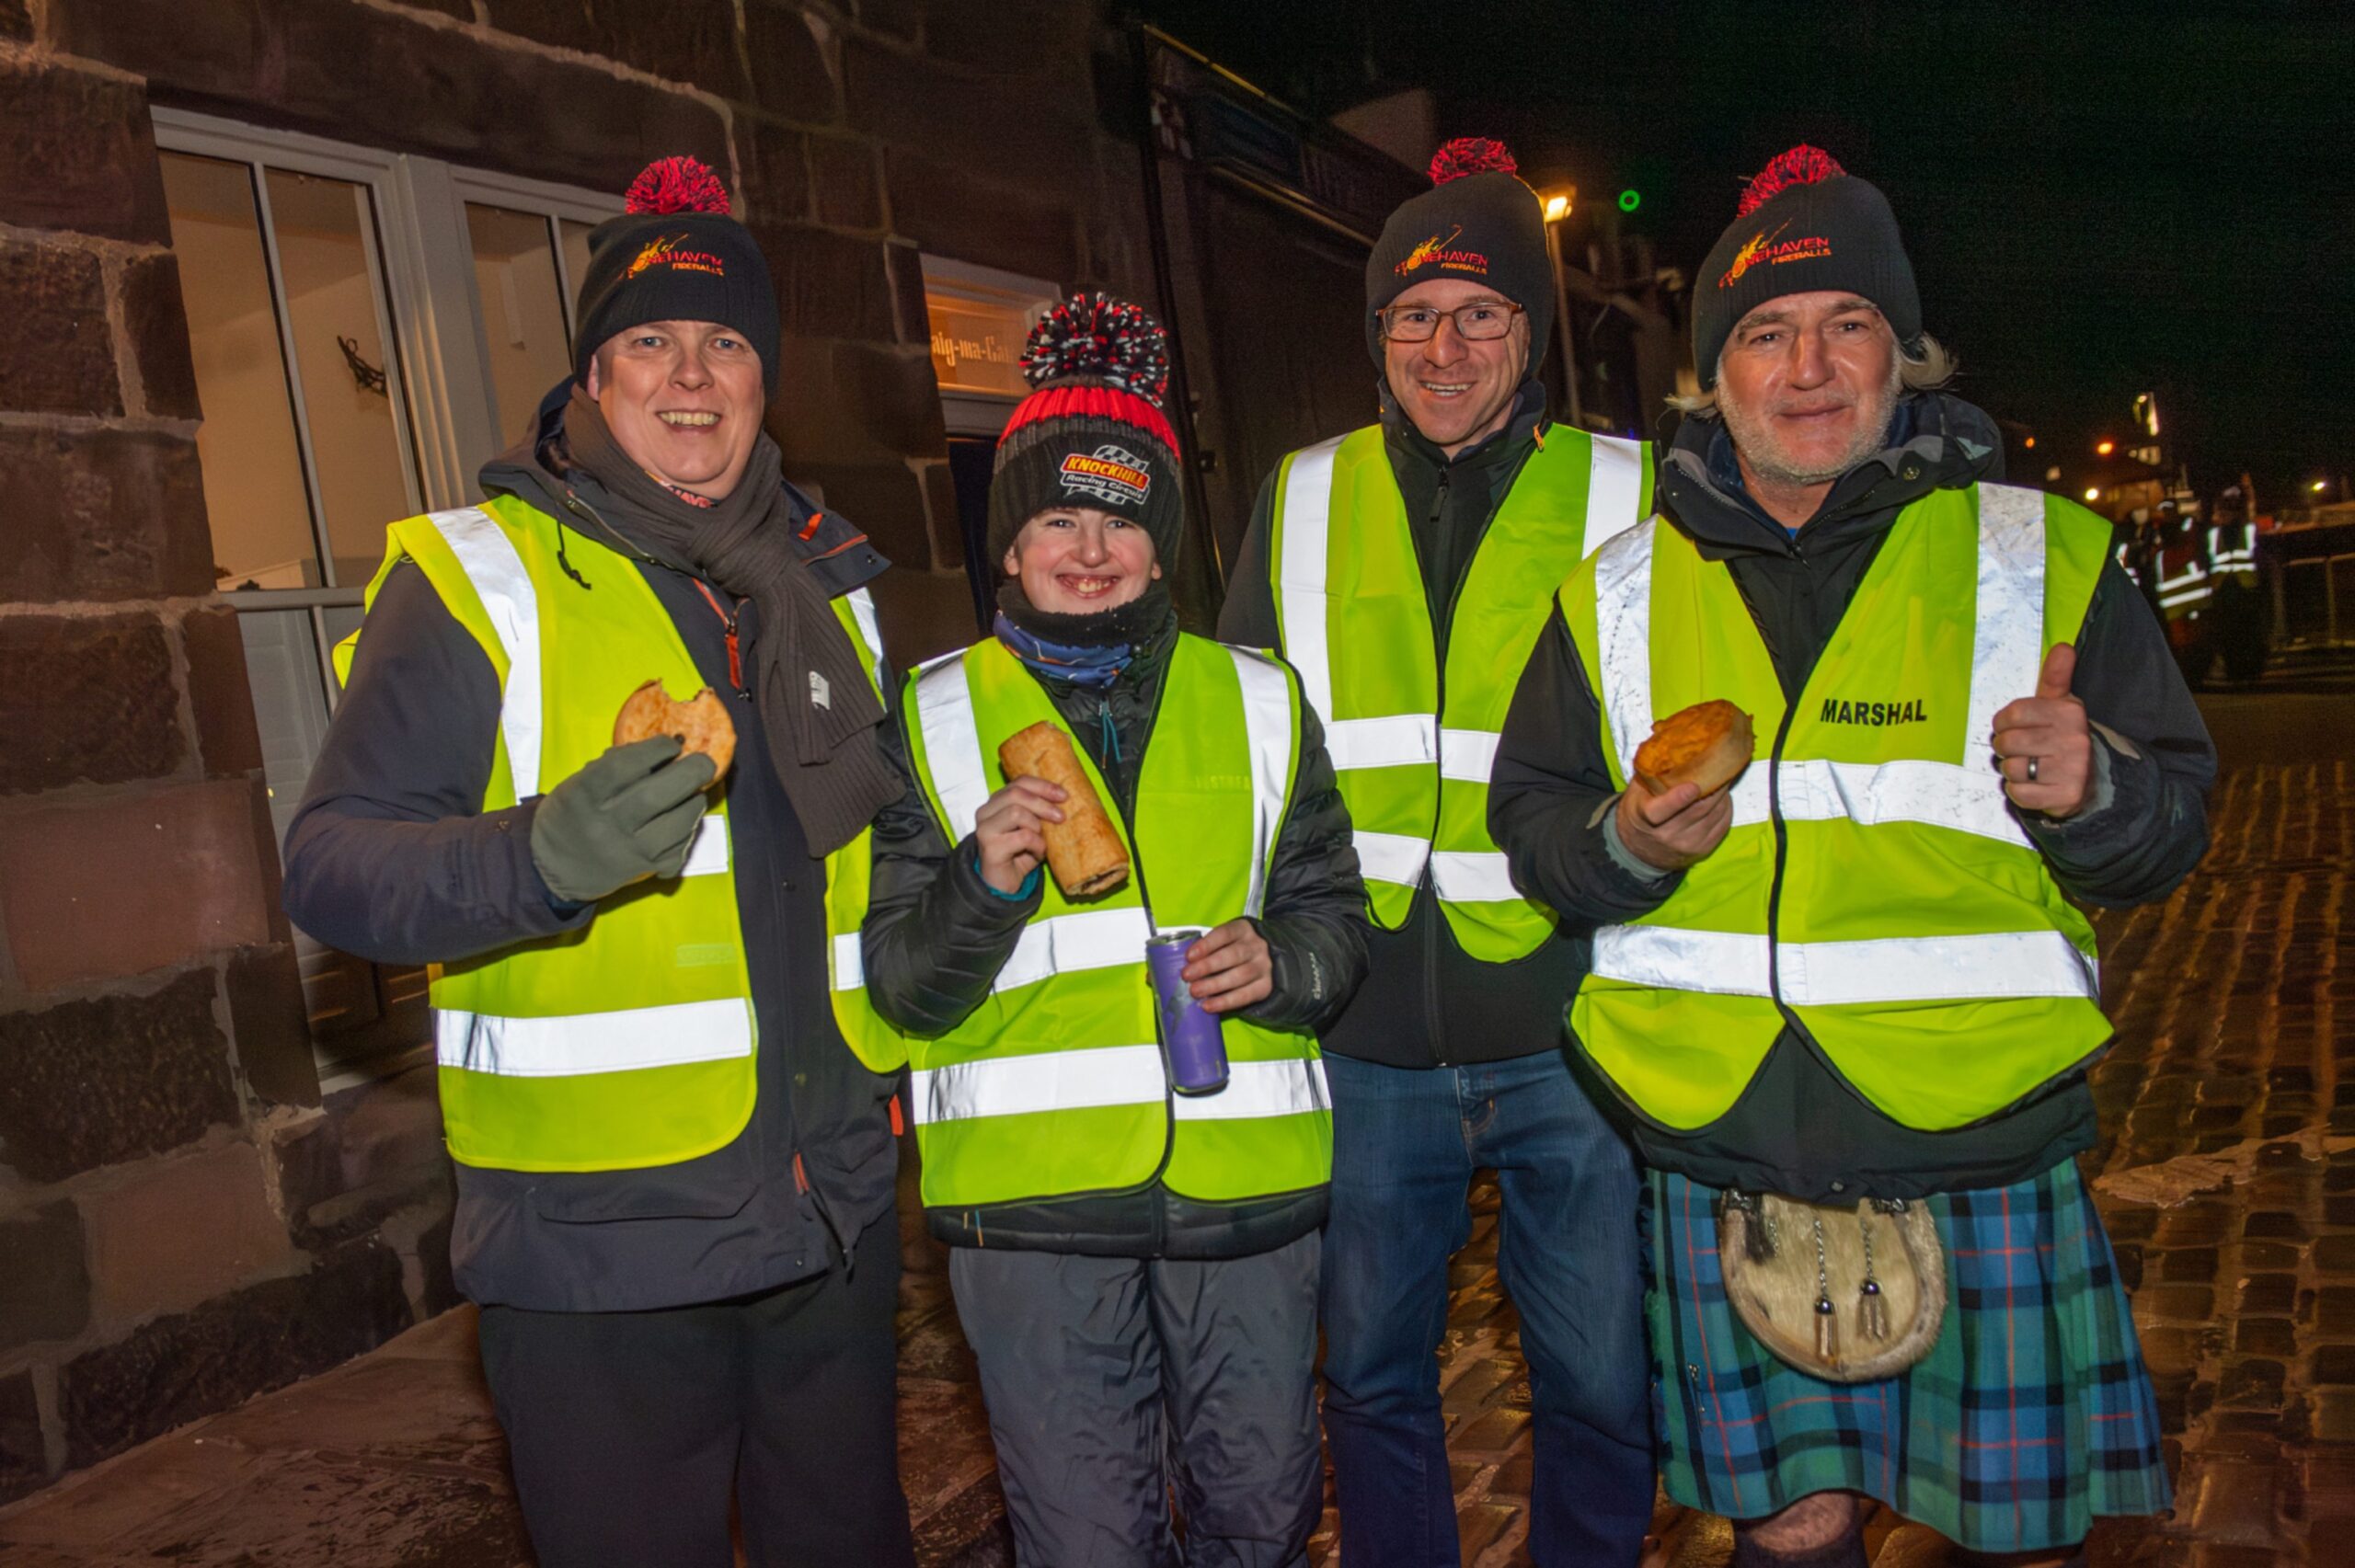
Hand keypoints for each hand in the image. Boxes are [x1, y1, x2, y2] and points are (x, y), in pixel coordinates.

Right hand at [529, 736, 716, 903]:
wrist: (557, 869)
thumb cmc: (573, 815)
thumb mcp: (578, 784)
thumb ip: (614, 766)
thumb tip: (664, 749)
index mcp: (584, 796)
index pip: (623, 767)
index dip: (654, 750)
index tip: (671, 743)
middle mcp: (606, 825)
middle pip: (656, 796)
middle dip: (690, 773)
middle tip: (704, 761)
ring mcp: (628, 851)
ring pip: (676, 824)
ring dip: (695, 802)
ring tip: (694, 792)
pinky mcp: (646, 870)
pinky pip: (680, 847)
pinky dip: (689, 829)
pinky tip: (683, 818)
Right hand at [974, 777, 1064, 893]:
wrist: (1004, 884)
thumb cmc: (1020, 854)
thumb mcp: (1033, 828)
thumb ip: (1040, 813)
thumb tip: (1064, 801)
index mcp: (997, 802)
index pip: (1019, 782)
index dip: (1043, 786)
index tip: (1064, 796)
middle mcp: (986, 812)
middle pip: (1016, 793)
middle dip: (1043, 803)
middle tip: (1061, 817)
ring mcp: (985, 829)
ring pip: (1016, 812)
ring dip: (1037, 826)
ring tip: (1043, 841)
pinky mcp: (990, 848)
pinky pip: (1022, 837)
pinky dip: (1037, 844)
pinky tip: (1038, 853)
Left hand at [1181, 918, 1270, 1014]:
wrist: (1265, 961)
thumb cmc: (1234, 949)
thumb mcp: (1224, 942)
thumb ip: (1207, 950)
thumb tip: (1182, 967)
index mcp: (1243, 930)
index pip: (1225, 934)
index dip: (1206, 945)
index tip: (1189, 956)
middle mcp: (1257, 946)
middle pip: (1233, 955)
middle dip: (1207, 966)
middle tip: (1187, 976)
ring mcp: (1264, 966)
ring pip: (1240, 976)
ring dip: (1214, 985)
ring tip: (1195, 992)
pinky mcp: (1266, 986)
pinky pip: (1245, 996)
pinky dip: (1225, 1002)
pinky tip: (1208, 1006)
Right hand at [1614, 774, 1733, 872]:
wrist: (1637, 848)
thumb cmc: (1639, 810)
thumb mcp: (1636, 790)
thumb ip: (1652, 771)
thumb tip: (1670, 740)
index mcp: (1645, 816)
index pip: (1660, 811)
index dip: (1677, 799)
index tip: (1693, 786)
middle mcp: (1666, 834)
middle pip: (1698, 809)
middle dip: (1715, 786)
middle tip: (1724, 766)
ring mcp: (1686, 844)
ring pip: (1714, 815)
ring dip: (1723, 795)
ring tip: (1724, 778)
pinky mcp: (1702, 850)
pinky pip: (1722, 825)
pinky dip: (1726, 808)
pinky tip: (1722, 797)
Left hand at [1992, 643, 2092, 818]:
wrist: (2094, 778)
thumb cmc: (2065, 737)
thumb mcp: (2062, 704)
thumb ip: (2056, 677)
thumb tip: (2063, 648)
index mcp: (2069, 713)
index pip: (2013, 714)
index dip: (2003, 723)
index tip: (2010, 727)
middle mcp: (2073, 740)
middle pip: (2008, 743)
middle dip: (2006, 748)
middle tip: (2019, 749)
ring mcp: (2072, 770)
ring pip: (2012, 769)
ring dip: (2012, 770)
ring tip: (2029, 766)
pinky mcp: (2066, 796)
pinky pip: (2020, 793)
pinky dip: (2019, 791)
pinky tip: (2033, 784)